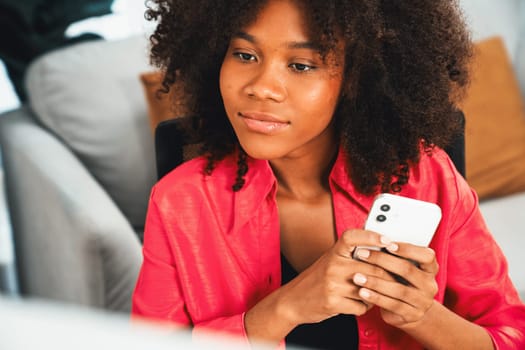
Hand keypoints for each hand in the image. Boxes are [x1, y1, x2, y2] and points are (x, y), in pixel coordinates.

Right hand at [277, 229, 395, 324]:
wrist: (292, 301)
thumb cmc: (316, 280)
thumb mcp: (330, 261)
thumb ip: (350, 255)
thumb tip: (381, 249)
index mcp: (334, 252)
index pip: (352, 237)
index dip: (371, 236)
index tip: (387, 241)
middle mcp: (333, 265)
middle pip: (373, 268)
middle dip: (388, 277)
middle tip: (394, 279)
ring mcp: (332, 284)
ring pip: (370, 289)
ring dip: (375, 294)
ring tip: (370, 293)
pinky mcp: (333, 302)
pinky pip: (362, 306)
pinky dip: (364, 307)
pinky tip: (357, 304)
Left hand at [351, 240, 438, 328]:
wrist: (407, 310)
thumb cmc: (400, 280)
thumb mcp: (401, 266)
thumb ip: (393, 254)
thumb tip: (373, 235)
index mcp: (430, 268)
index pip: (427, 255)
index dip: (407, 249)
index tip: (387, 243)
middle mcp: (429, 284)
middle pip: (407, 270)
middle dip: (382, 260)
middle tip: (362, 254)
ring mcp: (423, 301)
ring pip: (399, 289)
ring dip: (375, 282)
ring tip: (357, 276)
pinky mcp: (412, 314)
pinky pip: (392, 304)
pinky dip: (376, 297)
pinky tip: (362, 292)